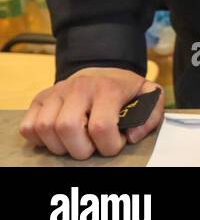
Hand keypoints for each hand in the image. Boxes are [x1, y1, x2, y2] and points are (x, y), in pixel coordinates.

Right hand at [19, 68, 163, 158]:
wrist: (103, 70)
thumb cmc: (125, 90)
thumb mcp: (149, 96)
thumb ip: (151, 116)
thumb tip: (132, 136)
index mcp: (108, 87)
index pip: (101, 126)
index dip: (109, 145)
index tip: (117, 142)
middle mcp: (79, 86)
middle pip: (67, 127)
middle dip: (81, 149)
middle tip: (92, 147)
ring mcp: (56, 91)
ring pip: (45, 128)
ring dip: (60, 146)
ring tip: (77, 142)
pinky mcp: (40, 98)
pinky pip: (28, 127)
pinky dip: (39, 140)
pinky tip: (58, 138)